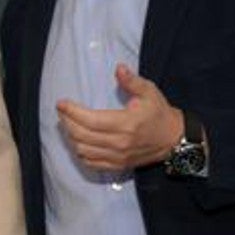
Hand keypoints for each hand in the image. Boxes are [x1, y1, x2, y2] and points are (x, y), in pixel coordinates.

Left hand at [56, 63, 182, 170]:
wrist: (173, 139)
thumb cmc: (159, 113)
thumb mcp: (149, 92)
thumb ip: (132, 81)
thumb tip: (118, 68)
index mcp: (126, 124)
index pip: (90, 120)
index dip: (72, 112)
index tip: (61, 103)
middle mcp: (120, 143)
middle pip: (82, 135)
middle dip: (66, 122)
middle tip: (62, 111)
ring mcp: (118, 157)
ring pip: (83, 150)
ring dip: (71, 137)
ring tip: (67, 123)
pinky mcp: (118, 165)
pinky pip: (91, 162)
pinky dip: (80, 152)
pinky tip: (77, 141)